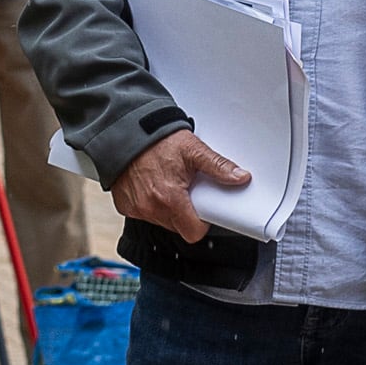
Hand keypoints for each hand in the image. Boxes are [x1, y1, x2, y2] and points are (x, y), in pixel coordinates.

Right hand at [112, 129, 251, 245]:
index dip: (202, 222)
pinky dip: (150, 204)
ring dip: (168, 209)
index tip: (203, 208)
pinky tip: (152, 187)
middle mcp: (150, 207)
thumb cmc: (157, 140)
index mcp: (170, 199)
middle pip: (178, 227)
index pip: (193, 232)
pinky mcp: (125, 206)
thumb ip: (218, 166)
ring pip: (162, 222)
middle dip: (185, 213)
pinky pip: (144, 214)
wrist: (125, 132)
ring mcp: (136, 208)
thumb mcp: (193, 150)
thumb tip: (240, 177)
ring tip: (168, 185)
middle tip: (185, 191)